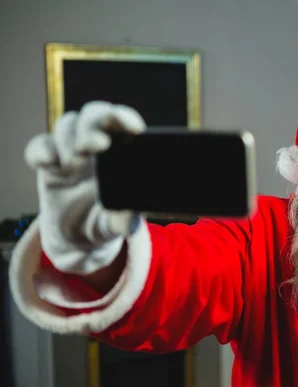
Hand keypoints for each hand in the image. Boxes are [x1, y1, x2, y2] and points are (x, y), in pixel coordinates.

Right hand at [25, 101, 145, 274]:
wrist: (77, 237)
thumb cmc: (105, 221)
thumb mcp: (116, 224)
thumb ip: (123, 220)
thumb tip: (131, 219)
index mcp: (121, 152)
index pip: (122, 123)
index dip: (124, 118)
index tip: (135, 128)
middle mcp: (96, 146)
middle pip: (93, 114)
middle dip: (94, 124)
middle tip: (99, 144)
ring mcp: (71, 152)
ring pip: (67, 125)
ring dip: (70, 139)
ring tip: (75, 163)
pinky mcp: (48, 164)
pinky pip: (40, 146)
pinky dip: (42, 150)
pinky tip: (50, 163)